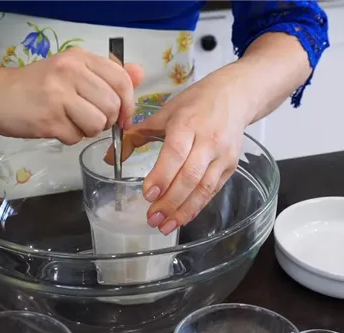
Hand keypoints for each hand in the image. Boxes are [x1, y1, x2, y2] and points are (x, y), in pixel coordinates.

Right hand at [0, 47, 143, 143]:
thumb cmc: (36, 85)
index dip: (129, 104)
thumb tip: (140, 74)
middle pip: (112, 106)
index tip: (123, 117)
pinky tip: (56, 127)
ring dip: (89, 131)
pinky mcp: (48, 120)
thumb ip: (106, 74)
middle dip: (107, 121)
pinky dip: (70, 138)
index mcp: (79, 58)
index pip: (122, 80)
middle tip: (89, 119)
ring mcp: (58, 96)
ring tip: (72, 123)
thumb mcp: (71, 70)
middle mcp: (70, 72)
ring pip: (98, 124)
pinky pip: (76, 138)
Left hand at [108, 70, 252, 234]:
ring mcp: (222, 155)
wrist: (234, 96)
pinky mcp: (231, 166)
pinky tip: (181, 218)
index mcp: (187, 123)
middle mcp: (208, 140)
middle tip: (152, 218)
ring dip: (183, 210)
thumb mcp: (165, 112)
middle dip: (170, 201)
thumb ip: (136, 135)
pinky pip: (213, 191)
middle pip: (190, 175)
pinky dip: (196, 207)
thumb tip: (109, 157)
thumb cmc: (196, 103)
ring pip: (203, 188)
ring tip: (165, 226)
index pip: (175, 152)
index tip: (147, 194)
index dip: (162, 175)